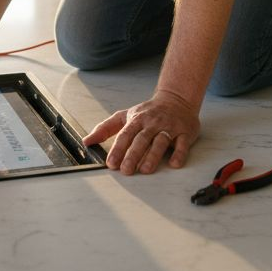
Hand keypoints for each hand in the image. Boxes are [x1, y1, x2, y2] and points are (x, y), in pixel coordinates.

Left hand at [83, 89, 199, 174]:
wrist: (176, 99)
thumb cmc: (149, 112)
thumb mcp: (125, 116)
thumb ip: (105, 128)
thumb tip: (87, 141)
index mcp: (137, 120)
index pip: (125, 135)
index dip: (118, 149)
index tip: (111, 163)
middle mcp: (153, 123)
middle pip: (142, 139)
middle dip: (133, 155)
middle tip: (126, 170)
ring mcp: (169, 127)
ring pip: (161, 141)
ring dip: (153, 156)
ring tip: (146, 169)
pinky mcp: (185, 132)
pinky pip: (182, 143)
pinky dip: (178, 153)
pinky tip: (173, 164)